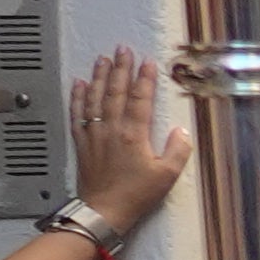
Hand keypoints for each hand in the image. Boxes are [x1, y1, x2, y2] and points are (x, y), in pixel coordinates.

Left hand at [70, 54, 184, 231]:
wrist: (104, 210)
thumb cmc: (136, 194)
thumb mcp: (167, 175)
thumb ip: (178, 150)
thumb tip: (181, 130)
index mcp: (134, 134)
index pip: (141, 99)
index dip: (145, 79)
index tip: (148, 62)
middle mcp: (112, 129)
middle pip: (116, 92)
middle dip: (121, 69)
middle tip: (123, 49)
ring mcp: (94, 134)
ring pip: (96, 98)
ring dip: (100, 77)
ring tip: (103, 59)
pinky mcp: (83, 142)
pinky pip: (78, 113)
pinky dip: (78, 97)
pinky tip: (80, 84)